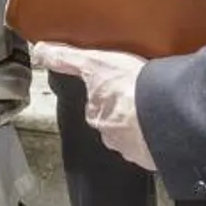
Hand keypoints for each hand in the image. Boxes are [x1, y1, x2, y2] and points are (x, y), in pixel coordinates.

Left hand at [31, 42, 154, 170]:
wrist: (162, 113)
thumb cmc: (129, 87)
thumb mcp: (94, 62)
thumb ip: (66, 58)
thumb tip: (40, 50)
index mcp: (96, 114)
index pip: (95, 106)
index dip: (104, 97)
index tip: (114, 91)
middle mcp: (111, 134)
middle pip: (113, 123)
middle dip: (122, 114)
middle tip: (137, 98)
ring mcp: (132, 147)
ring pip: (134, 136)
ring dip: (140, 127)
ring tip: (155, 111)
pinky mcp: (153, 155)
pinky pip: (152, 147)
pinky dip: (157, 138)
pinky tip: (165, 126)